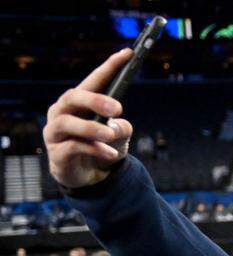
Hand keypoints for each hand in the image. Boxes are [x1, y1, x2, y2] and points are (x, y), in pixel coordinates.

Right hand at [43, 50, 133, 188]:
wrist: (89, 175)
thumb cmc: (102, 146)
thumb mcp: (119, 135)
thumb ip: (122, 127)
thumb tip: (115, 125)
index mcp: (79, 102)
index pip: (94, 80)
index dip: (110, 67)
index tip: (128, 54)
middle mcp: (62, 112)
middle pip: (73, 97)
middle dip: (95, 99)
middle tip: (118, 108)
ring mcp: (56, 133)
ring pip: (68, 123)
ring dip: (92, 128)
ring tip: (111, 135)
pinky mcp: (57, 154)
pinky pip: (73, 148)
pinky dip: (95, 150)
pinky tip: (111, 154)